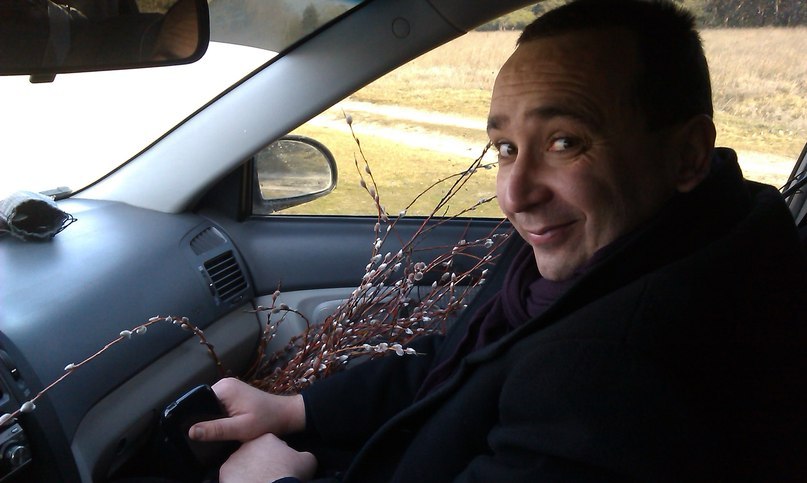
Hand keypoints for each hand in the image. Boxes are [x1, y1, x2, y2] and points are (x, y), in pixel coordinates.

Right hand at [188, 377, 304, 441]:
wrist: (285, 415)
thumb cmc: (266, 421)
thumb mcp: (240, 428)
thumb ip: (216, 429)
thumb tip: (190, 431)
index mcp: (223, 388)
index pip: (198, 401)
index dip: (195, 417)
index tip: (194, 433)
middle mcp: (225, 384)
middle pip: (204, 404)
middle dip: (204, 419)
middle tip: (205, 436)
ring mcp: (230, 388)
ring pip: (211, 406)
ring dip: (213, 419)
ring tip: (214, 433)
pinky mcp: (234, 395)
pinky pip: (219, 406)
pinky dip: (220, 417)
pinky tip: (223, 428)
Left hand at [219, 433, 316, 482]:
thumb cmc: (290, 472)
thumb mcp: (308, 460)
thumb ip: (302, 454)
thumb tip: (300, 457)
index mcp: (267, 437)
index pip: (271, 443)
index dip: (276, 454)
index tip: (280, 464)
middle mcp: (248, 444)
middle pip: (253, 452)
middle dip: (259, 461)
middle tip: (268, 473)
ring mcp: (235, 458)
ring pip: (241, 463)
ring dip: (247, 470)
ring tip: (257, 480)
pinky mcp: (225, 472)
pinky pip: (231, 476)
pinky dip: (238, 480)